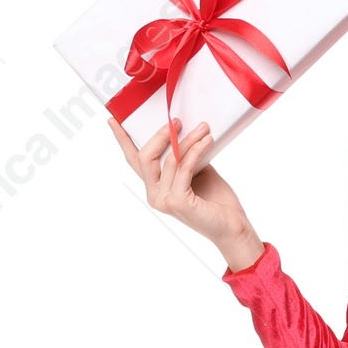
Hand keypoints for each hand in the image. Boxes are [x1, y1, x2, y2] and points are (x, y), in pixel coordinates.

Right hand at [109, 115, 263, 271]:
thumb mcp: (197, 171)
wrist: (234, 227)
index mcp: (156, 187)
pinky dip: (195, 151)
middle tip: (177, 121)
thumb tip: (182, 130)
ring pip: (169, 159)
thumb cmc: (217, 201)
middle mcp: (155, 195)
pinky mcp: (177, 202)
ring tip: (203, 128)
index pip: (134, 161)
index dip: (123, 140)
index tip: (114, 120)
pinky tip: (206, 141)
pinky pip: (184, 168)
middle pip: (145, 157)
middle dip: (161, 135)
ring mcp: (164, 200)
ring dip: (187, 140)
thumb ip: (184, 156)